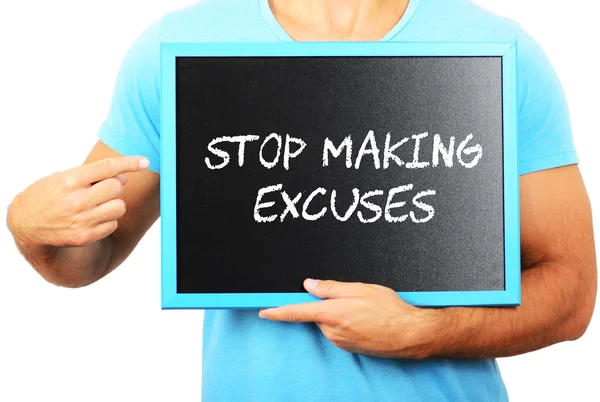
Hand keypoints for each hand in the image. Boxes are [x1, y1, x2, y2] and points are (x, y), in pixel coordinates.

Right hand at [7, 156, 148, 247]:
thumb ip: (92, 176)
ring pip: (119, 207)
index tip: (144, 161)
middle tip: (101, 189)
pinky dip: (107, 220)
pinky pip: (113, 224)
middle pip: (117, 188)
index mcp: (71, 180)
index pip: (107, 168)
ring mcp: (82, 220)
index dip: (129, 163)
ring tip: (96, 204)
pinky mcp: (85, 236)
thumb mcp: (63, 177)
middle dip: (114, 186)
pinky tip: (92, 218)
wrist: (25, 223)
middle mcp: (77, 200)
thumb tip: (123, 179)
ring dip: (113, 204)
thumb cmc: (48, 194)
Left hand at [258, 279, 440, 358]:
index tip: (263, 311)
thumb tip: (309, 284)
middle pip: (317, 314)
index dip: (277, 311)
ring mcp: (340, 342)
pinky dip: (347, 323)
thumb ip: (331, 287)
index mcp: (331, 313)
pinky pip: (339, 332)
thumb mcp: (360, 289)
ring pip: (329, 322)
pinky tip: (366, 319)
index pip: (296, 312)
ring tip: (364, 309)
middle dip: (327, 304)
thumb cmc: (389, 309)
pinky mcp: (349, 348)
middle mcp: (332, 331)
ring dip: (339, 314)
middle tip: (351, 297)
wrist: (410, 334)